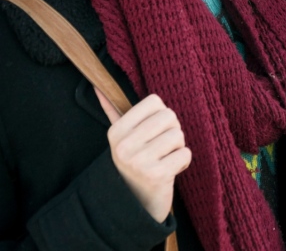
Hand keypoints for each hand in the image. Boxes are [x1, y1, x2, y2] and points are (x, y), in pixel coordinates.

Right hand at [95, 89, 191, 222]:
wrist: (136, 200)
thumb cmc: (135, 159)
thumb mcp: (122, 137)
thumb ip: (113, 110)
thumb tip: (98, 86)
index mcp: (116, 132)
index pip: (154, 101)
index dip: (160, 114)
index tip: (152, 131)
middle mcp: (124, 147)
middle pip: (169, 116)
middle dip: (172, 130)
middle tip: (161, 146)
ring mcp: (139, 162)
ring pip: (178, 134)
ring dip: (178, 147)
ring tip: (164, 158)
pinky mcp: (157, 175)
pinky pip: (186, 153)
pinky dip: (183, 161)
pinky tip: (170, 170)